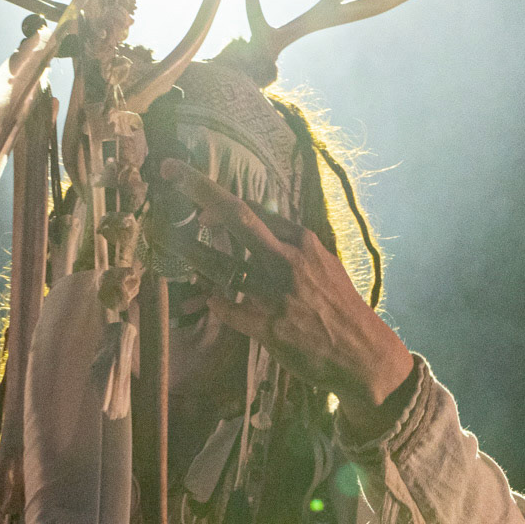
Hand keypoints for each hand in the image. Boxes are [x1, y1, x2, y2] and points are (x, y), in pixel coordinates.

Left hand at [158, 159, 412, 433]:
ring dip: (190, 252)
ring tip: (163, 240)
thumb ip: (291, 243)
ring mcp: (276, 293)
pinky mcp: (268, 326)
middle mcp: (288, 261)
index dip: (218, 194)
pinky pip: (227, 308)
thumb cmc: (339, 306)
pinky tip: (206, 298)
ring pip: (221, 265)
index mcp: (303, 242)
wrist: (361, 353)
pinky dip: (212, 301)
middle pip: (238, 216)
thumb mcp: (322, 264)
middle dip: (201, 190)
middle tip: (169, 170)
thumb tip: (262, 215)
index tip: (189, 183)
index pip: (254, 208)